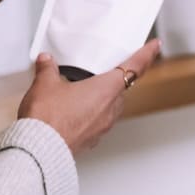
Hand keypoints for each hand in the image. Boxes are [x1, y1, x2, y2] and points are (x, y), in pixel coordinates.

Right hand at [17, 40, 161, 155]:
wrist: (38, 149)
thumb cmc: (47, 118)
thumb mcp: (45, 84)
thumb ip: (48, 68)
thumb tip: (46, 60)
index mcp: (106, 89)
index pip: (135, 66)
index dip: (147, 54)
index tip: (155, 46)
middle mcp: (110, 108)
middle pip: (120, 87)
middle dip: (111, 79)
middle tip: (99, 72)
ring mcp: (103, 126)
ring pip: (109, 106)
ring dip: (100, 98)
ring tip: (79, 93)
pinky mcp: (92, 139)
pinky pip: (97, 121)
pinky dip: (90, 114)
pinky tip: (71, 113)